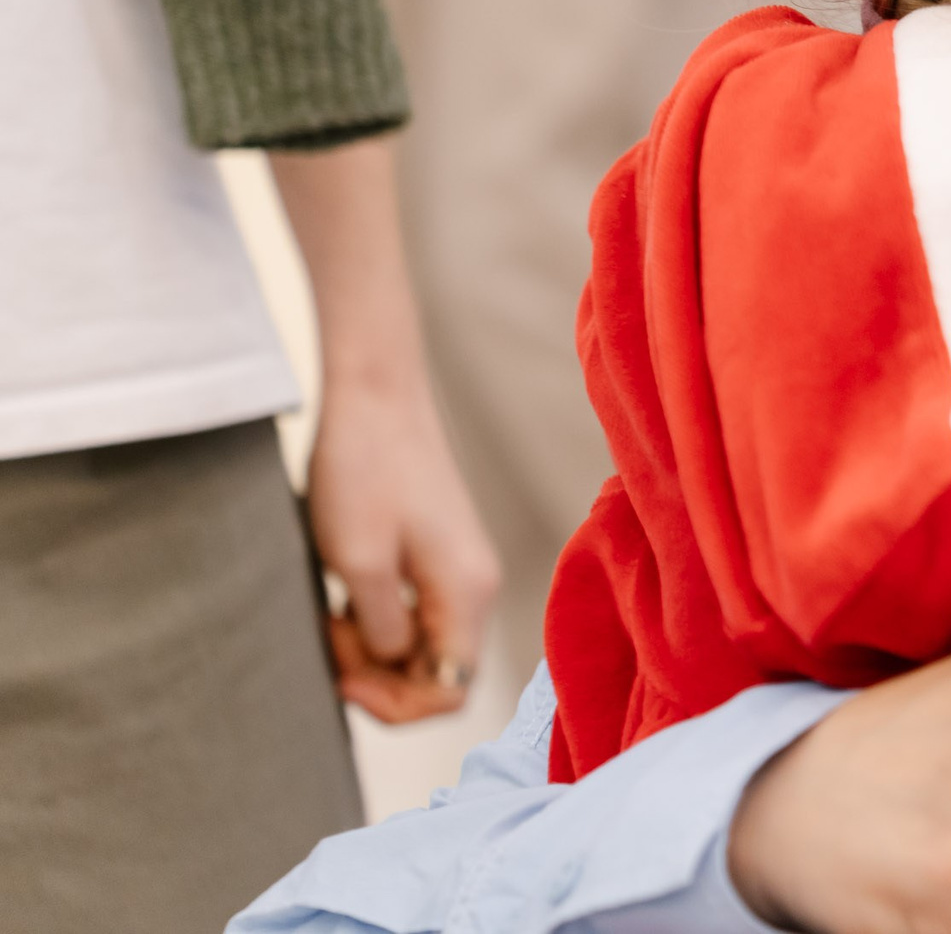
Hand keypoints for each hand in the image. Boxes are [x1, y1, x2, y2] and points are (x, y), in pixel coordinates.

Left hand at [304, 361, 500, 722]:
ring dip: (371, 648)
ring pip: (421, 646)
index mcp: (466, 593)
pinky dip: (374, 622)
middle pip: (437, 673)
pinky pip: (413, 615)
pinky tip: (339, 598)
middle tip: (327, 641)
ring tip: (327, 615)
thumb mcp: (357, 562)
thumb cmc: (363, 469)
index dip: (395, 704)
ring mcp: (457, 570)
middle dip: (377, 676)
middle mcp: (474, 587)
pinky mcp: (436, 554)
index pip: (450, 691)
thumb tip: (391, 663)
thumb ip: (381, 630)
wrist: (374, 394)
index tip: (341, 676)